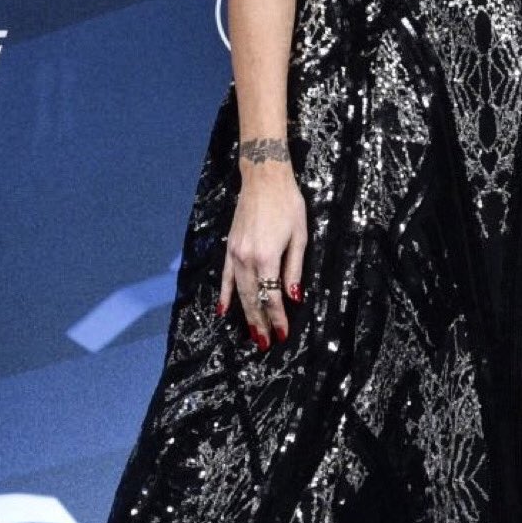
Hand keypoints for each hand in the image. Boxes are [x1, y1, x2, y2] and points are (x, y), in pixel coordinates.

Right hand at [218, 164, 305, 350]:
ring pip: (239, 293)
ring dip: (245, 315)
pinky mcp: (229, 248)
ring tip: (252, 334)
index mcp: (267, 257)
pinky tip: (222, 310)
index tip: (283, 334)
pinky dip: (223, 295)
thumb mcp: (299, 236)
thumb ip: (294, 269)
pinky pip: (224, 277)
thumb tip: (294, 297)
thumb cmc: (288, 204)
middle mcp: (247, 259)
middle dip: (260, 323)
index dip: (278, 318)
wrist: (264, 178)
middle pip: (254, 299)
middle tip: (266, 343)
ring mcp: (235, 254)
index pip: (273, 296)